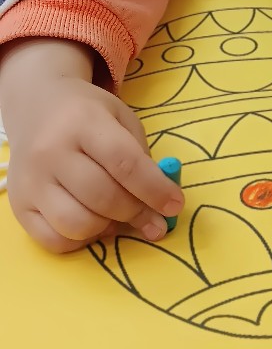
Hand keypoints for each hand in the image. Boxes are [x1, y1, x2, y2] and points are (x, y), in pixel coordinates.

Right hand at [0, 40, 183, 253]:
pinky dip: (81, 240)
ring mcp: (31, 181)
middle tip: (154, 218)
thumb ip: (141, 157)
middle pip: (103, 197)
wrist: (36, 108)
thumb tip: (160, 203)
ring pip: (77, 225)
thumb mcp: (120, 118)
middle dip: (137, 213)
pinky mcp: (19, 205)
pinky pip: (54, 240)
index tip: (175, 205)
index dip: (155, 189)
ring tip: (120, 217)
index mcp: (83, 122)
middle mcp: (51, 151)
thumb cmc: (86, 113)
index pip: (125, 163)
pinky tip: (93, 223)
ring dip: (109, 228)